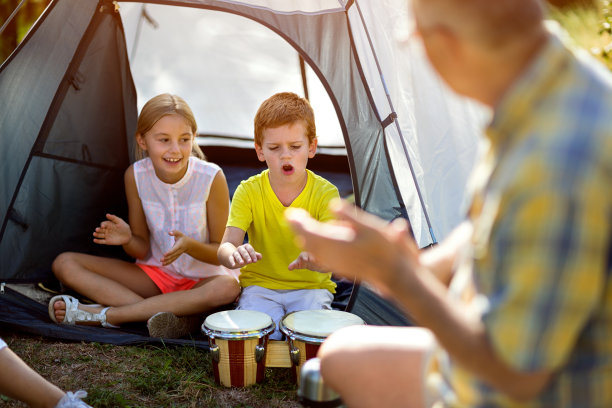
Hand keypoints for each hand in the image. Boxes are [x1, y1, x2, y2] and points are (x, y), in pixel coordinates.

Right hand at [93, 214, 131, 245]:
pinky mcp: (107, 241)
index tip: (103, 226)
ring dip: (96, 234)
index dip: (102, 225)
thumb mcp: (120, 222)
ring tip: (94, 234)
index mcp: (108, 224)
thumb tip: (107, 214)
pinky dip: (97, 241)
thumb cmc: (124, 227)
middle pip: (100, 229)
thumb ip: (114, 218)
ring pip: (99, 235)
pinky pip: (101, 241)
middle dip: (98, 229)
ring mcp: (106, 236)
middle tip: (97, 230)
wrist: (128, 236)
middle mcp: (106, 230)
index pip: (103, 224)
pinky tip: (94, 240)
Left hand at [161, 230, 190, 265]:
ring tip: (162, 264)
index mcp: (179, 245)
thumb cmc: (182, 238)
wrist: (189, 244)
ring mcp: (178, 254)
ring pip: (173, 259)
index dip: (170, 252)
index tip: (165, 254)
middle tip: (161, 260)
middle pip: (173, 255)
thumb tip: (169, 233)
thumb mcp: (179, 233)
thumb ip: (174, 232)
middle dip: (167, 258)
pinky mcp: (176, 256)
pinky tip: (163, 264)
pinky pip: (173, 260)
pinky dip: (168, 262)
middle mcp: (179, 251)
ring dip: (167, 261)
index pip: (174, 249)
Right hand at [227, 244, 261, 268]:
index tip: (255, 261)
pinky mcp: (231, 256)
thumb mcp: (251, 256)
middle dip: (247, 256)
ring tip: (242, 264)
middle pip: (243, 251)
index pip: (250, 249)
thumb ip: (256, 256)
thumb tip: (260, 256)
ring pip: (237, 254)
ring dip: (239, 259)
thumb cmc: (247, 256)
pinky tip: (233, 265)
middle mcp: (240, 248)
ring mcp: (235, 252)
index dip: (253, 255)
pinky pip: (231, 258)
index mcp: (246, 246)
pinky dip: (232, 261)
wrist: (237, 258)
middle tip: (250, 262)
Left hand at [285, 199, 419, 294]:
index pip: (307, 231)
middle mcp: (331, 256)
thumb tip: (333, 204)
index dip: (297, 222)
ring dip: (304, 237)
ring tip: (300, 226)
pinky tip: (315, 244)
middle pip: (306, 240)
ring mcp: (335, 264)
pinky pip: (319, 257)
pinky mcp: (340, 269)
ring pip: (311, 251)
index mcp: (335, 243)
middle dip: (297, 228)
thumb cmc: (385, 249)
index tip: (291, 212)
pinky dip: (312, 248)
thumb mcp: (370, 226)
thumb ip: (349, 216)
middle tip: (292, 216)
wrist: (395, 275)